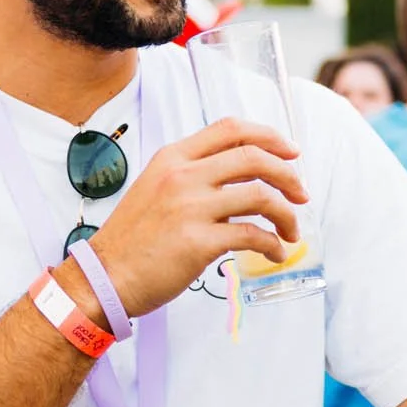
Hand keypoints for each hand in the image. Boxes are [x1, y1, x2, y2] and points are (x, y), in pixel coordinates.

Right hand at [86, 119, 306, 317]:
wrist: (105, 277)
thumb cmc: (132, 240)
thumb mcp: (155, 188)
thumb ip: (192, 176)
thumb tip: (239, 178)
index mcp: (173, 158)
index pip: (230, 129)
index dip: (268, 136)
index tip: (289, 152)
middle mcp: (183, 176)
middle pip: (254, 158)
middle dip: (289, 174)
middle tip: (301, 193)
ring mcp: (191, 208)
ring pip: (261, 196)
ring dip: (286, 213)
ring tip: (290, 230)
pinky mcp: (199, 242)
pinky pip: (252, 235)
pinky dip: (272, 244)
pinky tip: (275, 253)